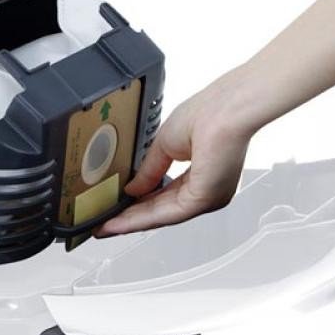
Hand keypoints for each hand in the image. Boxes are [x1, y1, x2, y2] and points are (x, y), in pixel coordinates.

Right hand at [95, 72, 253, 235]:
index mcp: (202, 173)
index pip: (165, 195)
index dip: (138, 204)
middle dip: (130, 218)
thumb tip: (132, 189)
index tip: (117, 210)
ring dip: (130, 223)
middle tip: (106, 225)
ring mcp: (207, 197)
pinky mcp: (203, 199)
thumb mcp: (166, 144)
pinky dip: (139, 219)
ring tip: (107, 227)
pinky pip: (165, 214)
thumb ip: (149, 170)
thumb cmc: (211, 112)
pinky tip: (121, 222)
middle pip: (161, 211)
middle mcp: (207, 189)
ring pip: (161, 216)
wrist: (228, 108)